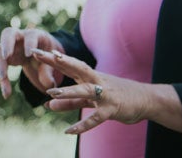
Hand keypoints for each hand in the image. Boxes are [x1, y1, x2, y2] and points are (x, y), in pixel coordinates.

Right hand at [0, 27, 64, 98]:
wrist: (41, 57)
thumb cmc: (48, 57)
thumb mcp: (52, 63)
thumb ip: (49, 72)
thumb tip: (49, 85)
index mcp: (35, 35)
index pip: (31, 35)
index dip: (29, 43)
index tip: (29, 54)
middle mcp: (19, 38)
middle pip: (8, 33)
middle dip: (6, 44)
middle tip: (6, 56)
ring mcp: (9, 46)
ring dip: (0, 65)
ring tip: (3, 79)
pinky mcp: (4, 57)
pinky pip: (0, 66)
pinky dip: (3, 80)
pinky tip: (7, 93)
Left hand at [32, 49, 154, 134]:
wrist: (146, 100)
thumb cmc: (116, 96)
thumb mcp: (90, 98)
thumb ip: (69, 101)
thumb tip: (47, 104)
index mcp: (91, 76)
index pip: (69, 64)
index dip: (53, 58)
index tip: (35, 51)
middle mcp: (97, 81)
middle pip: (75, 68)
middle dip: (57, 62)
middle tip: (38, 55)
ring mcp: (105, 94)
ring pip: (85, 91)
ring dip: (69, 92)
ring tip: (51, 94)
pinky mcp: (112, 109)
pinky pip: (95, 118)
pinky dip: (82, 125)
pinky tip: (68, 131)